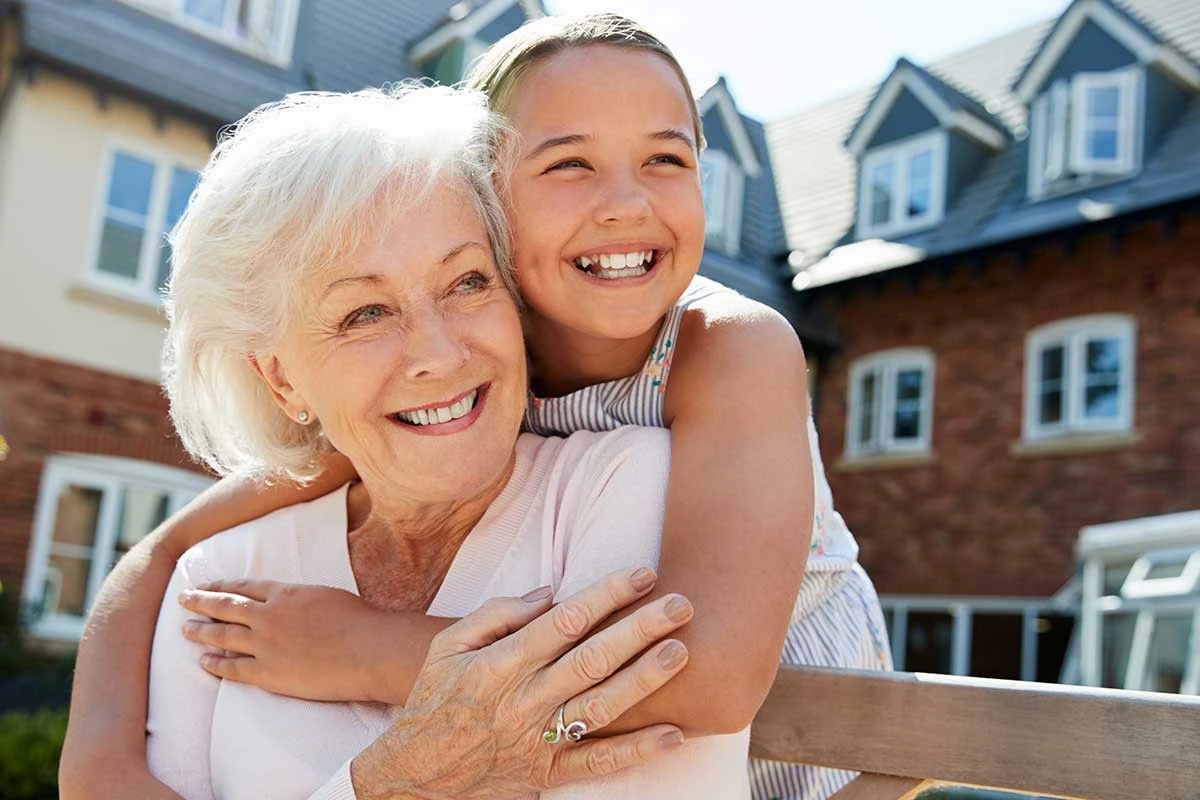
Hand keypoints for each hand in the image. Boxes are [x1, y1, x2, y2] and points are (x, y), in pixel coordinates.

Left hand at [178, 581, 413, 701]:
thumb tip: (292, 603)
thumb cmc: (358, 621)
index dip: (222, 585)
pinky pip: (233, 669)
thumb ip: (301, 599)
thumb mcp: (326, 595)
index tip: (207, 585)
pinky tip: (203, 662)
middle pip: (225, 606)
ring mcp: (265, 645)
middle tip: (183, 599)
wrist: (367, 650)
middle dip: (201, 601)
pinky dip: (216, 664)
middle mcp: (268, 616)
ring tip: (185, 629)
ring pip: (222, 635)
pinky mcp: (268, 674)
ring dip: (201, 631)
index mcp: (285, 593)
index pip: (244, 587)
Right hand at [351, 567, 694, 799]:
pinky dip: (637, 751)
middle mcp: (524, 699)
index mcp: (501, 663)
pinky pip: (598, 762)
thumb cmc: (436, 698)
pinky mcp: (548, 772)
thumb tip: (550, 592)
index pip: (565, 621)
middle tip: (681, 604)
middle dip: (639, 629)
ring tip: (680, 652)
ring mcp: (538, 739)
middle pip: (592, 659)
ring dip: (644, 679)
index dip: (606, 595)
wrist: (415, 773)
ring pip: (601, 706)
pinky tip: (673, 733)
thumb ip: (498, 614)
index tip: (643, 574)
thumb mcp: (448, 645)